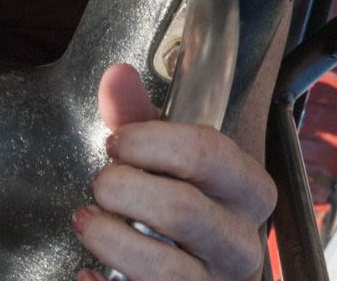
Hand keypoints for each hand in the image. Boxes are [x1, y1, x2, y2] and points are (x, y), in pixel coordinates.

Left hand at [72, 63, 271, 280]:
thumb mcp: (165, 157)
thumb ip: (140, 118)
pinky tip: (89, 271)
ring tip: (88, 221)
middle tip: (102, 184)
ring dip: (110, 239)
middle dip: (123, 189)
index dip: (150, 142)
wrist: (186, 270)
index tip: (117, 144)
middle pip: (183, 209)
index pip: (207, 153)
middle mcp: (242, 242)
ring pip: (165, 269)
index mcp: (249, 190)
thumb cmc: (176, 205)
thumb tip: (116, 76)